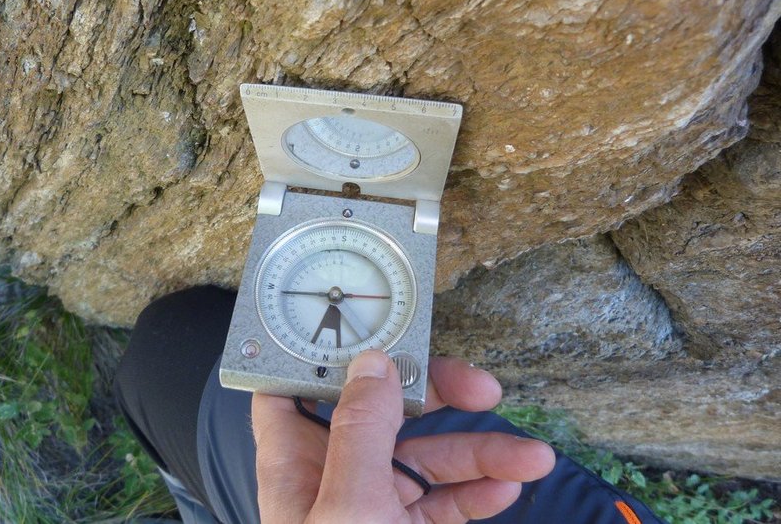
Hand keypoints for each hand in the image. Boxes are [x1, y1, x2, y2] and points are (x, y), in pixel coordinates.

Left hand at [252, 350, 555, 522]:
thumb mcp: (347, 508)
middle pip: (383, 413)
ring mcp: (371, 507)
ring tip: (531, 460)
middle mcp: (332, 476)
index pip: (297, 388)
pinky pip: (442, 504)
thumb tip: (373, 364)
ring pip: (425, 460)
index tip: (377, 324)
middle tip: (484, 388)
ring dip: (478, 454)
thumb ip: (360, 432)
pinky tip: (507, 489)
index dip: (327, 352)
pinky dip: (475, 494)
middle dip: (436, 399)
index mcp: (296, 462)